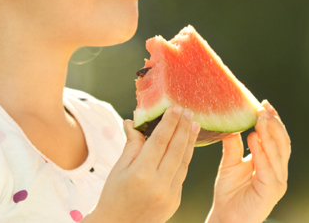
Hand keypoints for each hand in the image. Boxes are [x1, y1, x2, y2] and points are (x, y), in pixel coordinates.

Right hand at [87, 106, 198, 222]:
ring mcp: (169, 195)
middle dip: (183, 128)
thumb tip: (134, 121)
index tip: (175, 108)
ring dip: (190, 141)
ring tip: (194, 124)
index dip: (169, 123)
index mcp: (141, 174)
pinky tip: (187, 146)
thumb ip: (131, 145)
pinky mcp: (175, 201)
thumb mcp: (119, 169)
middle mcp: (158, 184)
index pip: (159, 141)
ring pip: (183, 162)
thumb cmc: (113, 197)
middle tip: (189, 111)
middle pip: (175, 150)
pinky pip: (182, 175)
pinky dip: (185, 158)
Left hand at [207, 100, 289, 222]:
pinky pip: (268, 167)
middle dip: (274, 124)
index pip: (277, 137)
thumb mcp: (229, 164)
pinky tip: (254, 139)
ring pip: (278, 153)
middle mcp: (278, 170)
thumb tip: (231, 123)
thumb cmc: (229, 193)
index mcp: (271, 163)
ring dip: (269, 134)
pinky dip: (262, 152)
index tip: (264, 104)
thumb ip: (233, 146)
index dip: (273, 121)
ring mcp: (278, 180)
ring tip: (259, 119)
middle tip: (263, 108)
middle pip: (282, 142)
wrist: (226, 219)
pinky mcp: (272, 190)